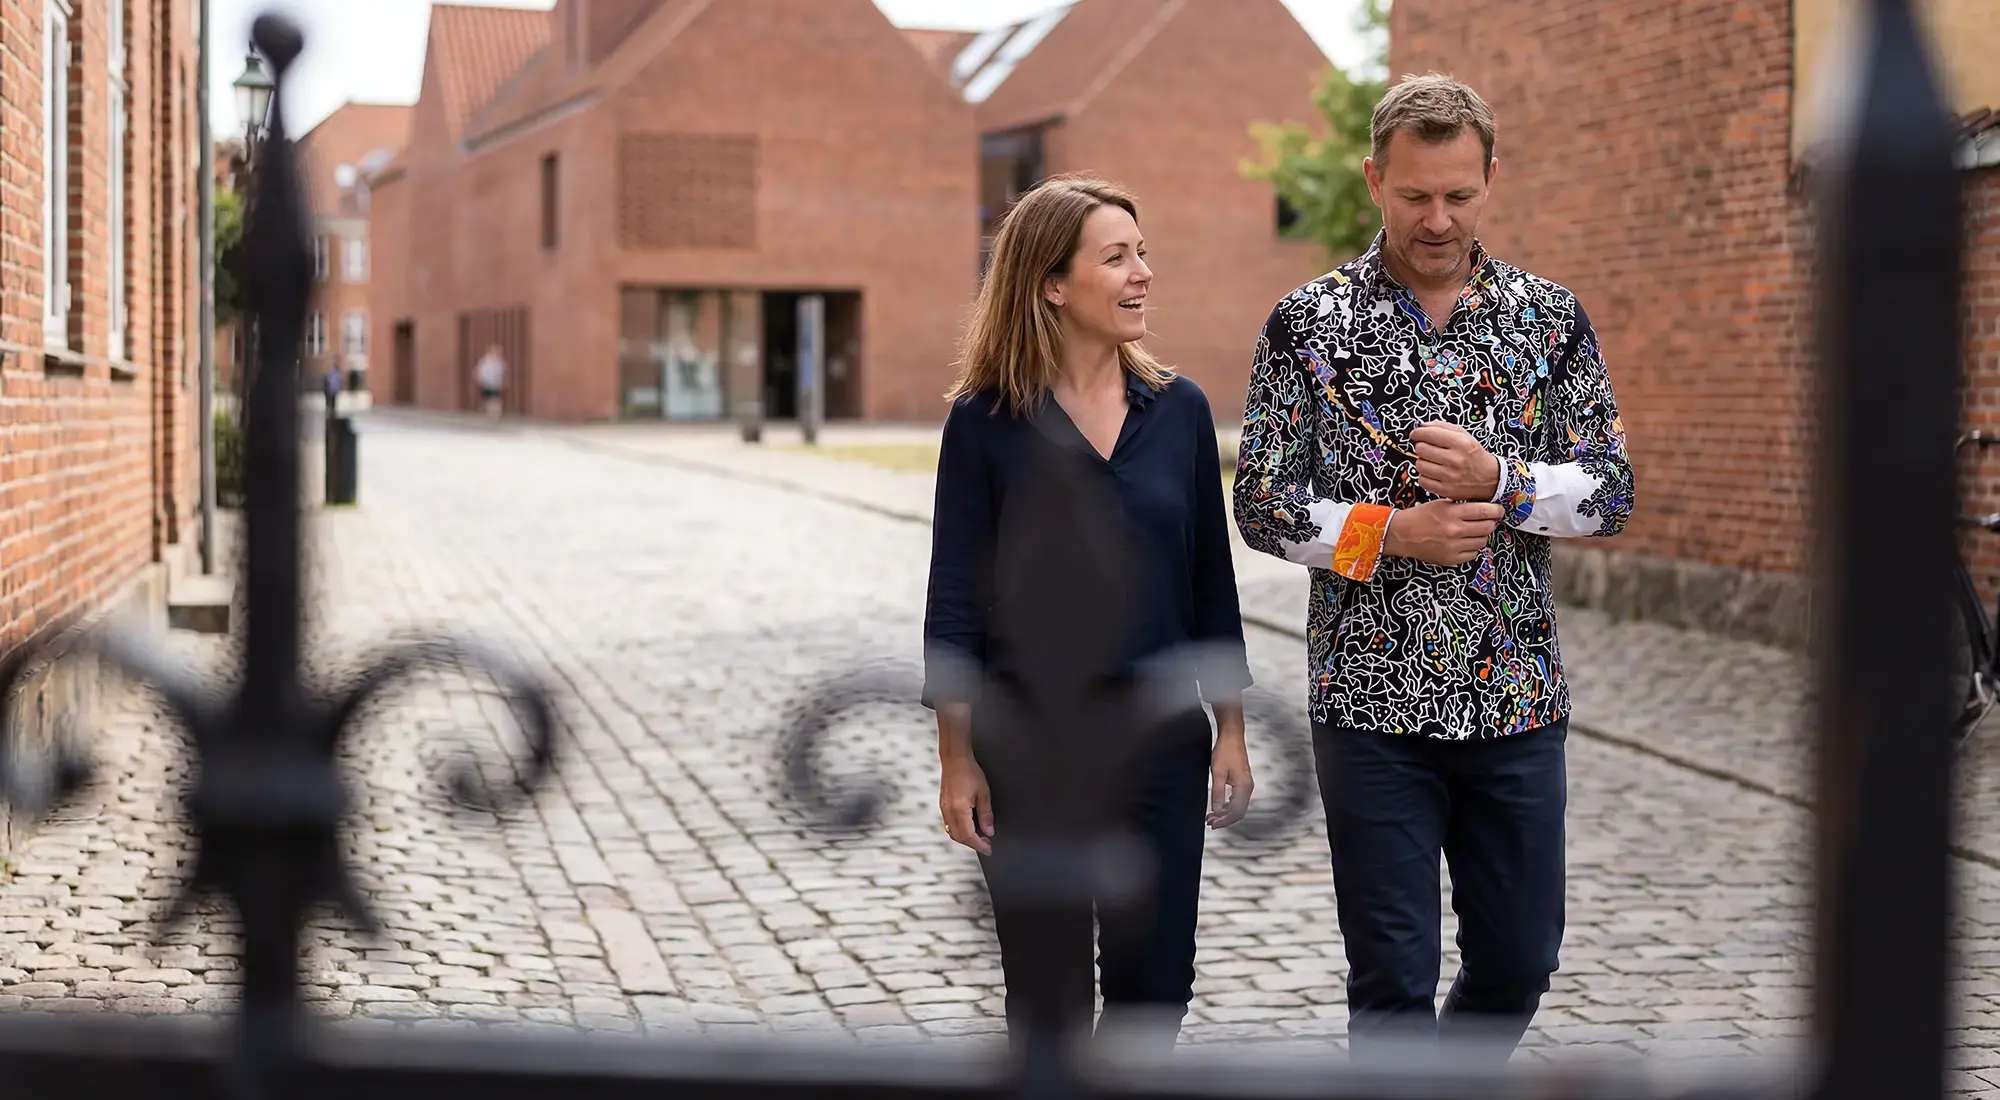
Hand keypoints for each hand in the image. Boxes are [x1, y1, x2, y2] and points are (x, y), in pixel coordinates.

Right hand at [939, 755, 993, 854]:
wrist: (955, 759)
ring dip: (965, 839)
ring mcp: (943, 809)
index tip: (989, 849)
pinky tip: (968, 827)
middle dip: (973, 844)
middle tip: (986, 844)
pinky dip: (958, 831)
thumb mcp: (984, 793)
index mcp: (959, 810)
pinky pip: (949, 825)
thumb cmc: (970, 772)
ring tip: (978, 837)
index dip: (980, 845)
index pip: (969, 836)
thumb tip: (989, 832)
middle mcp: (948, 812)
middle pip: (959, 837)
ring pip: (952, 833)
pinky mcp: (942, 806)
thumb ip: (986, 814)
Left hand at [1207, 704, 1252, 828]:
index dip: (1224, 820)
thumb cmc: (1225, 751)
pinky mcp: (1242, 782)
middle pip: (1238, 811)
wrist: (1232, 737)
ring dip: (1225, 813)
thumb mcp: (1218, 773)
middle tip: (1210, 822)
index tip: (1213, 824)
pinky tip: (1218, 807)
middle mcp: (1247, 787)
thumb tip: (1216, 809)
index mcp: (1244, 786)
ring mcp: (1246, 785)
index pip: (1236, 812)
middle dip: (1224, 819)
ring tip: (1211, 816)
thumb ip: (1217, 792)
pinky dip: (1227, 805)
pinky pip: (1237, 799)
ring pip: (1237, 806)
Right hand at [1383, 499, 1503, 565]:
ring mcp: (1453, 546)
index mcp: (1452, 512)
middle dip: (1491, 523)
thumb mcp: (1441, 503)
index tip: (1499, 510)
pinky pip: (1473, 554)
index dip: (1496, 510)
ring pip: (1482, 541)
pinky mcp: (1450, 559)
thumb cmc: (1421, 517)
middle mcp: (1454, 530)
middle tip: (1489, 520)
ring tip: (1474, 531)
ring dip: (1482, 535)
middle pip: (1487, 527)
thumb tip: (1485, 507)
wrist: (1402, 534)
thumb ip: (1462, 505)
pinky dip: (1472, 548)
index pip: (1485, 511)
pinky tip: (1464, 542)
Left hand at [1412, 421, 1501, 500]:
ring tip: (1433, 462)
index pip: (1429, 434)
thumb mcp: (1464, 435)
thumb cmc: (1473, 455)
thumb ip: (1443, 427)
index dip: (1418, 433)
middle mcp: (1455, 459)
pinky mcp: (1446, 490)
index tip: (1416, 434)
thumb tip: (1422, 426)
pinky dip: (1425, 476)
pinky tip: (1434, 473)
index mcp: (1461, 443)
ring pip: (1419, 465)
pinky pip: (1422, 480)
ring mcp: (1450, 476)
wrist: (1489, 478)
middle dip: (1422, 447)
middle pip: (1421, 449)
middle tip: (1428, 449)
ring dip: (1423, 462)